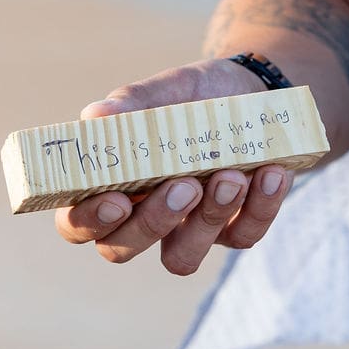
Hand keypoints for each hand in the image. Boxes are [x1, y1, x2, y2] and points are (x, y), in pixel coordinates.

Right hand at [54, 58, 295, 275]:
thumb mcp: (167, 90)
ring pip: (181, 257)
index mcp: (110, 185)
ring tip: (232, 174)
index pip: (76, 223)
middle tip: (183, 186)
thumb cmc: (195, 97)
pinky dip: (259, 207)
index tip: (115, 199)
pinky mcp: (234, 229)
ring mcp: (188, 229)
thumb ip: (133, 103)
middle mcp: (142, 216)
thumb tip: (97, 116)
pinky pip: (242, 237)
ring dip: (206, 219)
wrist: (255, 94)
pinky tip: (272, 173)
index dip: (87, 222)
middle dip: (152, 223)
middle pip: (121, 249)